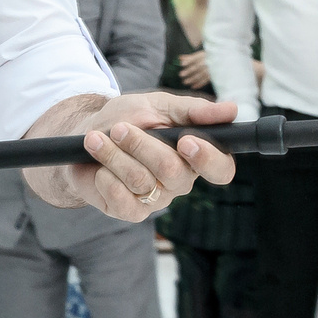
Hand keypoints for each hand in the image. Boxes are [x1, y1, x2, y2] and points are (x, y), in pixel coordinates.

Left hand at [39, 93, 239, 221]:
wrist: (86, 136)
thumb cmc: (127, 119)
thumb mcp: (158, 105)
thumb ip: (193, 110)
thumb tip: (231, 110)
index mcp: (196, 155)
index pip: (222, 169)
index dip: (209, 159)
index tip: (186, 141)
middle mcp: (180, 181)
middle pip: (172, 170)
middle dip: (141, 144)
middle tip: (119, 128)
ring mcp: (156, 199)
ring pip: (141, 181)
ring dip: (113, 155)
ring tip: (96, 139)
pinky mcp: (131, 212)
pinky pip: (122, 199)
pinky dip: (105, 177)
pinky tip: (98, 167)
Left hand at [177, 50, 211, 89]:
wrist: (223, 61)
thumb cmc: (209, 57)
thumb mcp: (200, 55)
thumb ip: (190, 57)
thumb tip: (179, 58)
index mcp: (204, 55)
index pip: (195, 58)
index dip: (189, 61)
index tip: (182, 64)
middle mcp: (208, 62)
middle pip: (197, 67)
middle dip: (189, 71)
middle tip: (181, 75)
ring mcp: (211, 69)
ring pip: (201, 74)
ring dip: (193, 79)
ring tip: (185, 82)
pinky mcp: (213, 75)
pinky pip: (206, 80)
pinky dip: (200, 84)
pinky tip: (193, 86)